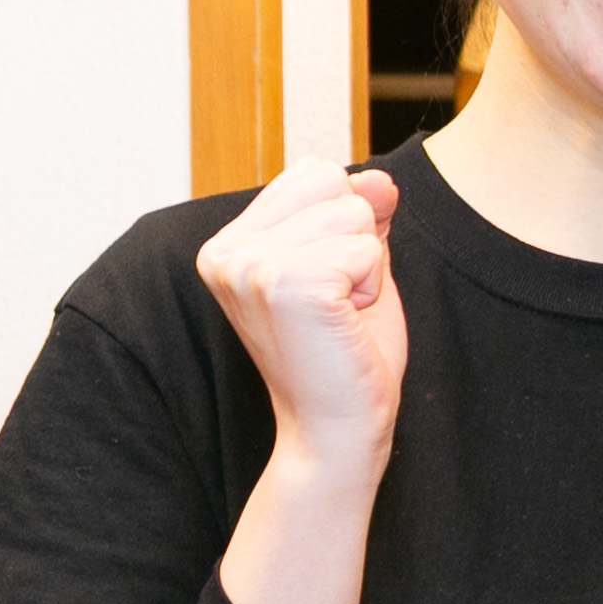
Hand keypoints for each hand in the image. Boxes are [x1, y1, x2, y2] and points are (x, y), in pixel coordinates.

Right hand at [194, 162, 407, 473]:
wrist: (336, 430)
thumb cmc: (345, 356)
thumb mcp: (356, 267)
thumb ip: (362, 215)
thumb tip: (378, 176)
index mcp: (230, 244)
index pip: (313, 174)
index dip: (344, 225)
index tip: (327, 284)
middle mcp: (225, 251)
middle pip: (333, 183)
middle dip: (356, 240)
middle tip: (335, 304)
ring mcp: (248, 266)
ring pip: (353, 211)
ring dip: (366, 266)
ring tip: (337, 315)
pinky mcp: (284, 283)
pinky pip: (367, 248)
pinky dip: (372, 286)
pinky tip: (343, 325)